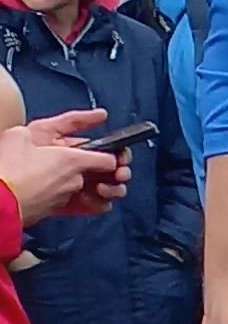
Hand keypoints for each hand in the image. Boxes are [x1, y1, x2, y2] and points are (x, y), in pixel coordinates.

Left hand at [0, 111, 116, 224]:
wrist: (5, 207)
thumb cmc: (26, 176)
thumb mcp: (68, 159)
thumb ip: (97, 157)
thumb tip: (113, 161)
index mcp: (43, 136)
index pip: (69, 123)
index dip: (88, 119)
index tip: (104, 116)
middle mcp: (48, 156)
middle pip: (89, 156)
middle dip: (111, 163)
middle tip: (120, 171)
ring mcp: (53, 180)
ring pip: (92, 180)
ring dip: (109, 185)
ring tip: (108, 189)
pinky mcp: (57, 203)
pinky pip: (86, 201)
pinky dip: (96, 202)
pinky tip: (98, 201)